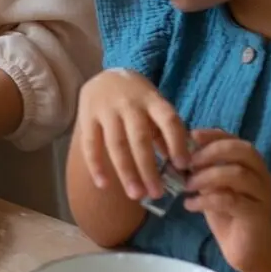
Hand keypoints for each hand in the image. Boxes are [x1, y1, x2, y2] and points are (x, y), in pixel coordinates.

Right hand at [75, 68, 191, 204]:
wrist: (105, 76)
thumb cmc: (138, 99)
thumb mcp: (155, 107)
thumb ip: (165, 133)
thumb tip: (179, 166)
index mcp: (152, 100)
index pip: (168, 120)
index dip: (177, 142)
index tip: (183, 166)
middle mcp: (130, 104)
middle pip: (140, 138)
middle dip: (149, 168)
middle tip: (157, 194)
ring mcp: (106, 109)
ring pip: (117, 144)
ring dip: (126, 172)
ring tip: (136, 195)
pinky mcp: (87, 116)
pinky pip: (91, 144)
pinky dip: (96, 166)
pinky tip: (104, 185)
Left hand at [184, 130, 270, 271]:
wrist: (252, 252)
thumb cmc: (230, 217)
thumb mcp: (213, 189)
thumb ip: (203, 172)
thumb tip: (178, 156)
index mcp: (252, 166)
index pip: (235, 140)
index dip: (214, 135)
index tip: (191, 136)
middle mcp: (262, 176)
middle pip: (242, 151)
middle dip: (212, 152)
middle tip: (188, 163)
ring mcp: (263, 195)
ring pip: (238, 174)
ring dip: (207, 176)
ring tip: (186, 186)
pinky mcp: (257, 215)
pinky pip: (231, 200)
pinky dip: (206, 200)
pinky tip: (190, 205)